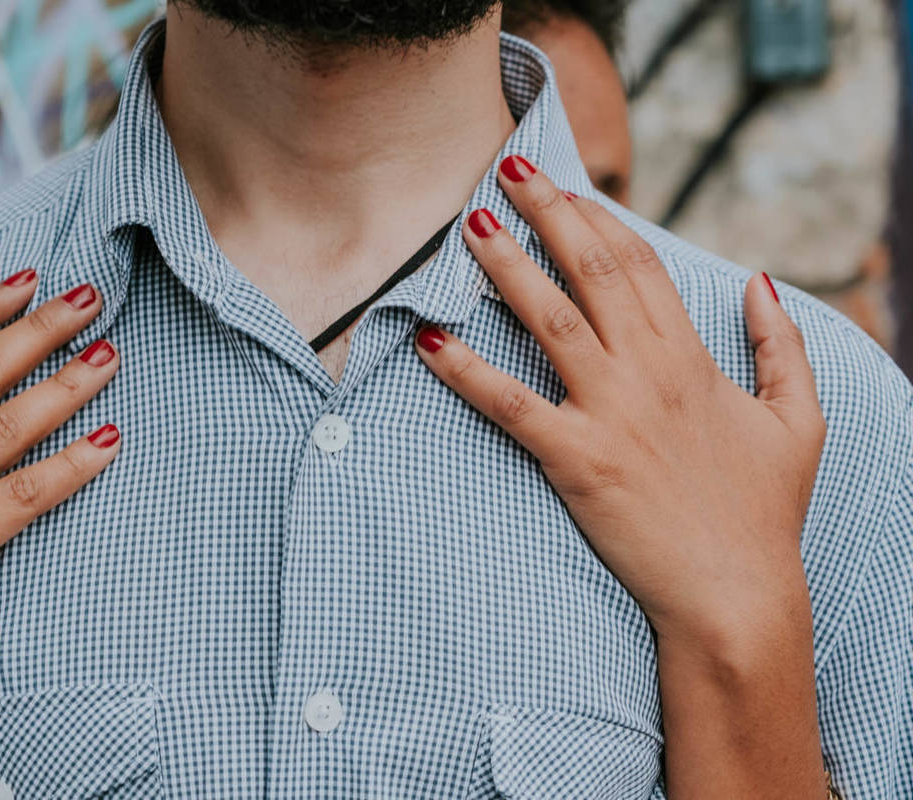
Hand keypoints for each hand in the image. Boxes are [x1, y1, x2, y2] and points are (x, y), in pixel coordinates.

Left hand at [414, 157, 825, 652]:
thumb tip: (763, 282)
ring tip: (470, 225)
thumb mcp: (798, 420)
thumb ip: (780, 345)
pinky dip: (466, 372)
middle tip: (507, 170)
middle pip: (591, 272)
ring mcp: (609, 413)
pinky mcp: (576, 460)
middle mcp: (647, 372)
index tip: (564, 185)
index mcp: (691, 358)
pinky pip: (509, 405)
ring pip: (548, 320)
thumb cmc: (763, 512)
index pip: (639, 265)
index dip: (597, 219)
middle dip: (548, 213)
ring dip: (506, 267)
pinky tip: (429, 341)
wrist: (737, 596)